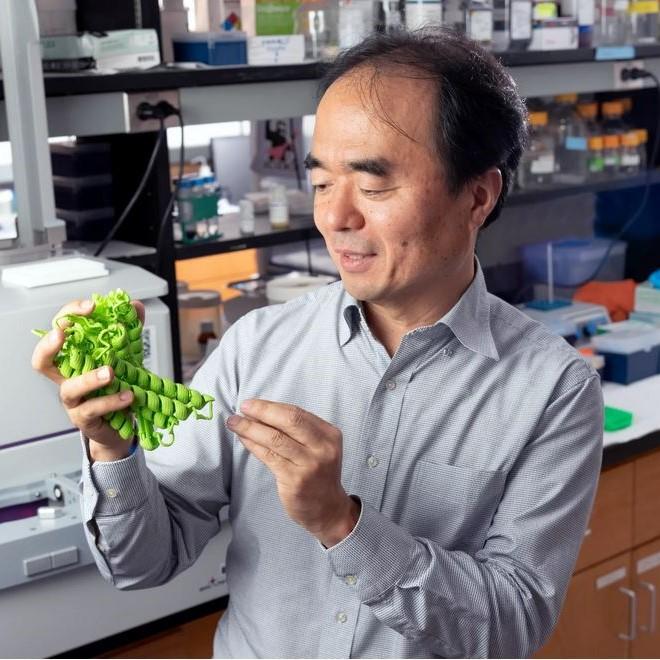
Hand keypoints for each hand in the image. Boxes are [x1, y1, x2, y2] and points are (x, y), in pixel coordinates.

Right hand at [31, 298, 145, 461]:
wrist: (121, 424)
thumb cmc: (117, 387)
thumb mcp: (126, 356)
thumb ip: (130, 330)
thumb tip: (134, 305)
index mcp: (74, 358)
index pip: (60, 331)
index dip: (69, 316)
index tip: (91, 306)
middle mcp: (67, 378)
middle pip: (42, 360)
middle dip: (50, 344)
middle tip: (65, 332)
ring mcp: (73, 400)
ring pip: (69, 388)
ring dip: (89, 378)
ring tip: (110, 372)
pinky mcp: (84, 418)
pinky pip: (92, 409)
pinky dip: (111, 401)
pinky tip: (128, 395)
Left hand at [227, 400, 359, 546]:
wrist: (327, 508)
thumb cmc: (317, 473)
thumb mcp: (317, 447)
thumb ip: (297, 431)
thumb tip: (261, 412)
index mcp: (329, 434)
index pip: (297, 412)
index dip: (271, 406)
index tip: (252, 403)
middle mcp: (322, 448)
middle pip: (289, 421)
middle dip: (262, 411)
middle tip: (243, 407)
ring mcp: (310, 465)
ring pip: (275, 439)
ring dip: (250, 428)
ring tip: (234, 422)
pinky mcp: (295, 480)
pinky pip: (269, 457)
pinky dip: (253, 445)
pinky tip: (243, 439)